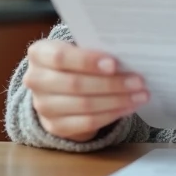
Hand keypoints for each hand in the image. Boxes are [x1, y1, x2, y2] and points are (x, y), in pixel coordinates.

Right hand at [23, 39, 148, 141]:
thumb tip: (128, 56)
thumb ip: (94, 49)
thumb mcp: (77, 48)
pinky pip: (87, 122)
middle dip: (112, 84)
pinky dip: (111, 114)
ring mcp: (43, 106)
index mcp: (39, 53)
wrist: (56, 87)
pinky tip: (128, 107)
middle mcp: (35, 80)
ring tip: (140, 95)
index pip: (61, 57)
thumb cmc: (74, 61)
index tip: (114, 64)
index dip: (88, 61)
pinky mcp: (55, 126)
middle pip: (76, 84)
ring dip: (117, 100)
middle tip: (139, 81)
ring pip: (84, 105)